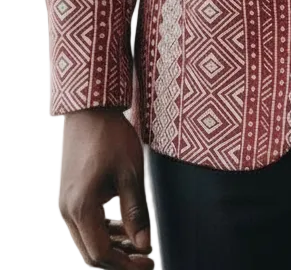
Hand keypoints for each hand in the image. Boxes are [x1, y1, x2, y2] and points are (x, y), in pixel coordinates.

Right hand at [59, 107, 153, 266]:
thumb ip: (136, 212)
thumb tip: (144, 245)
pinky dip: (104, 231)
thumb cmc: (111, 137)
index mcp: (81, 208)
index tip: (150, 261)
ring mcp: (66, 203)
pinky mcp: (70, 194)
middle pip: (91, 252)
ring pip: (88, 240)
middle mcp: (67, 210)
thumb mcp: (130, 173)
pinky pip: (85, 224)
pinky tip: (124, 228)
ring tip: (139, 245)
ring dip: (113, 246)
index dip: (126, 264)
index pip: (101, 254)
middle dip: (120, 260)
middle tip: (146, 258)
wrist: (90, 109)